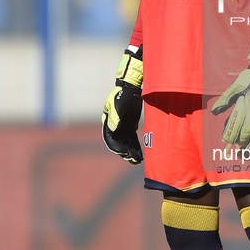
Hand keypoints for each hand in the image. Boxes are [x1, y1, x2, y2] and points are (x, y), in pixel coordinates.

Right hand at [102, 50, 142, 164]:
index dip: (116, 146)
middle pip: (118, 143)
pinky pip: (132, 139)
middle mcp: (114, 126)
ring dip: (131, 152)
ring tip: (137, 161)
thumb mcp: (120, 104)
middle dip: (125, 152)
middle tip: (132, 160)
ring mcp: (122, 127)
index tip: (123, 153)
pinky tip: (140, 155)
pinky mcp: (130, 126)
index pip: (110, 138)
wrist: (131, 88)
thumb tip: (114, 129)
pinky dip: (135, 147)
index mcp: (108, 121)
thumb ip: (116, 116)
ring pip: (126, 143)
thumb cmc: (124, 95)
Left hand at [211, 29, 249, 149]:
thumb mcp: (234, 87)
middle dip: (240, 143)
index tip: (226, 141)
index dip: (229, 136)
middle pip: (246, 133)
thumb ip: (225, 100)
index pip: (234, 126)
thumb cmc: (249, 78)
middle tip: (236, 148)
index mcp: (243, 105)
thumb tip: (215, 112)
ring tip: (248, 151)